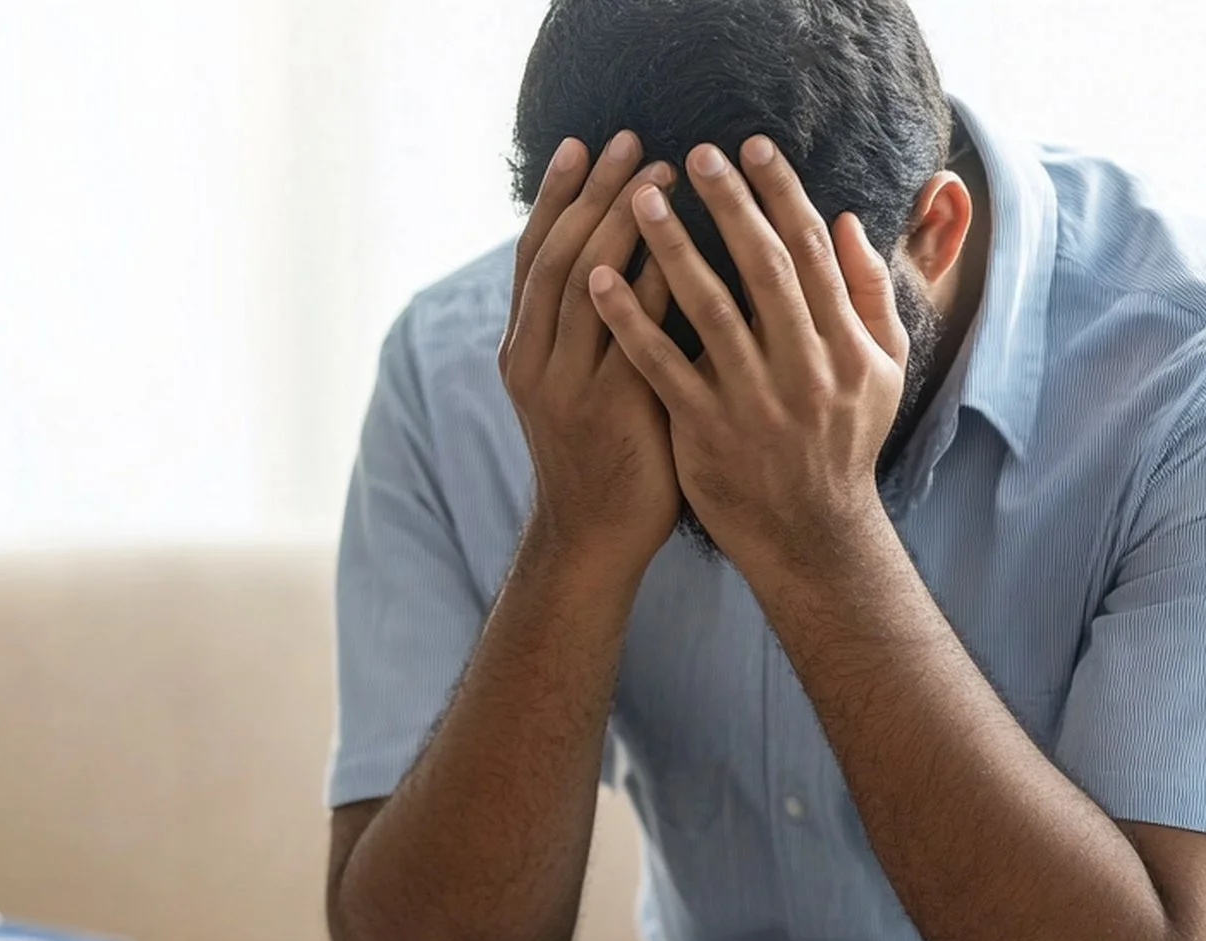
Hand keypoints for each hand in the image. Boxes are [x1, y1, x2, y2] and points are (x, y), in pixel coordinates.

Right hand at [500, 130, 683, 575]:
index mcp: (522, 348)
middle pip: (556, 256)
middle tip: (629, 140)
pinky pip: (630, 332)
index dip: (557, 198)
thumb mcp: (578, 382)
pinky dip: (651, 284)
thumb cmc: (604, 453)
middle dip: (592, 193)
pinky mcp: (606, 407)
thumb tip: (621, 256)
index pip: (533, 255)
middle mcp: (531, 358)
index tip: (584, 145)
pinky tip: (683, 245)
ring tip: (662, 174)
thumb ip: (591, 326)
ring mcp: (563, 383)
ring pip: (584, 284)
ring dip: (622, 222)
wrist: (595, 535)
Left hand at [588, 136, 910, 574]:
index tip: (751, 146)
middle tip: (692, 153)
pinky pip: (661, 366)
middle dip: (728, 204)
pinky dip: (630, 322)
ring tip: (637, 201)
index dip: (781, 193)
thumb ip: (868, 296)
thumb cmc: (843, 445)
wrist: (813, 535)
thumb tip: (848, 222)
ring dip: (670, 250)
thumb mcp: (883, 372)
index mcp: (845, 343)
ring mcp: (753, 399)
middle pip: (763, 267)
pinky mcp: (705, 429)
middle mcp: (804, 365)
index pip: (812, 251)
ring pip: (709, 309)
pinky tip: (597, 282)